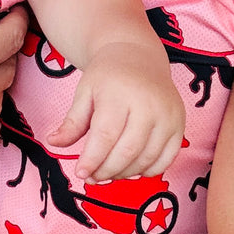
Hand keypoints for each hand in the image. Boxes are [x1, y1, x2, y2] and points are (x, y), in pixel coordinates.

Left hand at [50, 41, 184, 181]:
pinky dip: (148, 170)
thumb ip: (72, 121)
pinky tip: (130, 168)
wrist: (139, 56)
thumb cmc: (109, 75)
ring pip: (147, 158)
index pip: (106, 135)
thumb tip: (53, 142)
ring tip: (108, 173)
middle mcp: (149, 104)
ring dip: (125, 173)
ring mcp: (168, 115)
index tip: (80, 172)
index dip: (92, 159)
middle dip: (107, 170)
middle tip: (92, 177)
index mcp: (121, 93)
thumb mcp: (85, 92)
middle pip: (128, 151)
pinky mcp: (180, 125)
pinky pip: (166, 159)